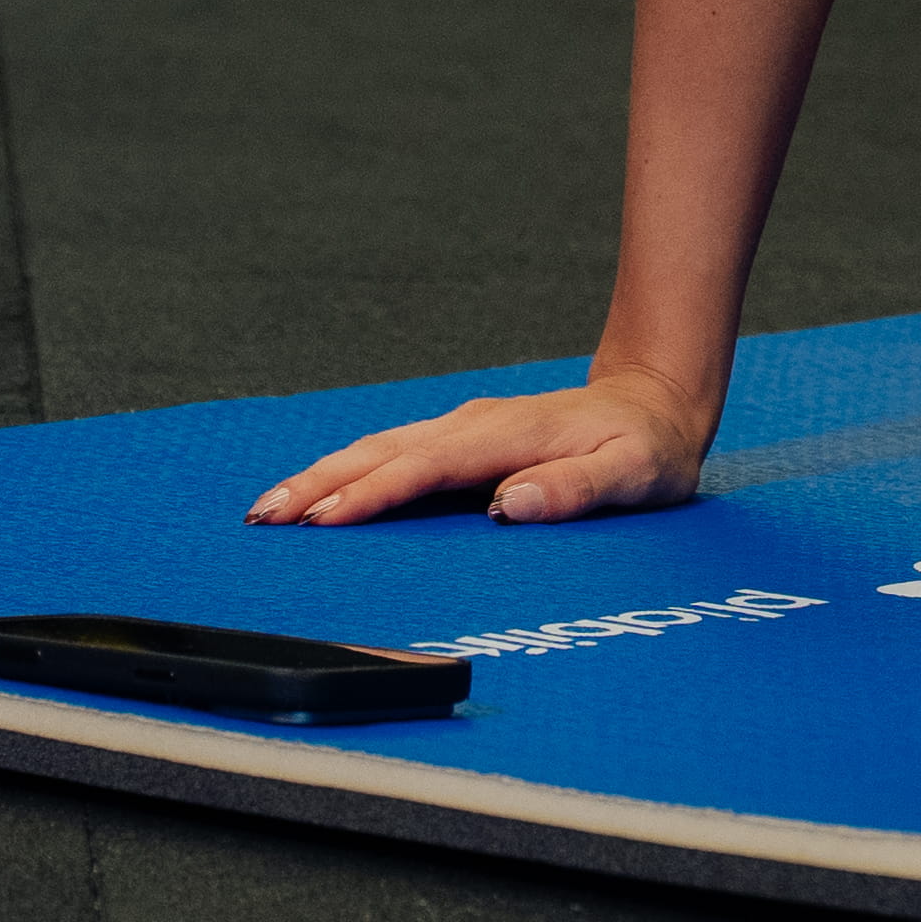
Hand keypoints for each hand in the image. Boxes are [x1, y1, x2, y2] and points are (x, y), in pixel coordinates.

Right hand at [250, 368, 711, 529]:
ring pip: (380, 449)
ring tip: (272, 507)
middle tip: (265, 516)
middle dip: (321, 483)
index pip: (426, 468)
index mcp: (508, 436)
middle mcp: (475, 425)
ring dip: (324, 475)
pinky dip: (350, 470)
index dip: (372, 494)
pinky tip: (321, 491)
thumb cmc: (646, 447)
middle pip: (384, 453)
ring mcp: (464, 428)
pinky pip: (394, 454)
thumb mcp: (632, 475)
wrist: (655, 402)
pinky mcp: (461, 439)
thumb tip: (512, 505)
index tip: (325, 519)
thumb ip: (575, 490)